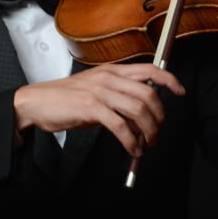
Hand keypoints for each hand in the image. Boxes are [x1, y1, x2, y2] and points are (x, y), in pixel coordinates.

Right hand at [13, 63, 185, 156]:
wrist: (37, 102)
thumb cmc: (66, 99)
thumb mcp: (96, 91)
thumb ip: (118, 98)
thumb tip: (141, 118)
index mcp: (112, 70)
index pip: (149, 69)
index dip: (169, 79)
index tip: (180, 91)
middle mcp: (109, 77)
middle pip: (148, 93)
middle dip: (159, 117)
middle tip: (157, 133)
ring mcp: (100, 91)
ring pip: (138, 110)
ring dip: (148, 132)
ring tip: (146, 145)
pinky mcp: (91, 108)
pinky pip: (120, 126)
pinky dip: (131, 141)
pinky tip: (132, 149)